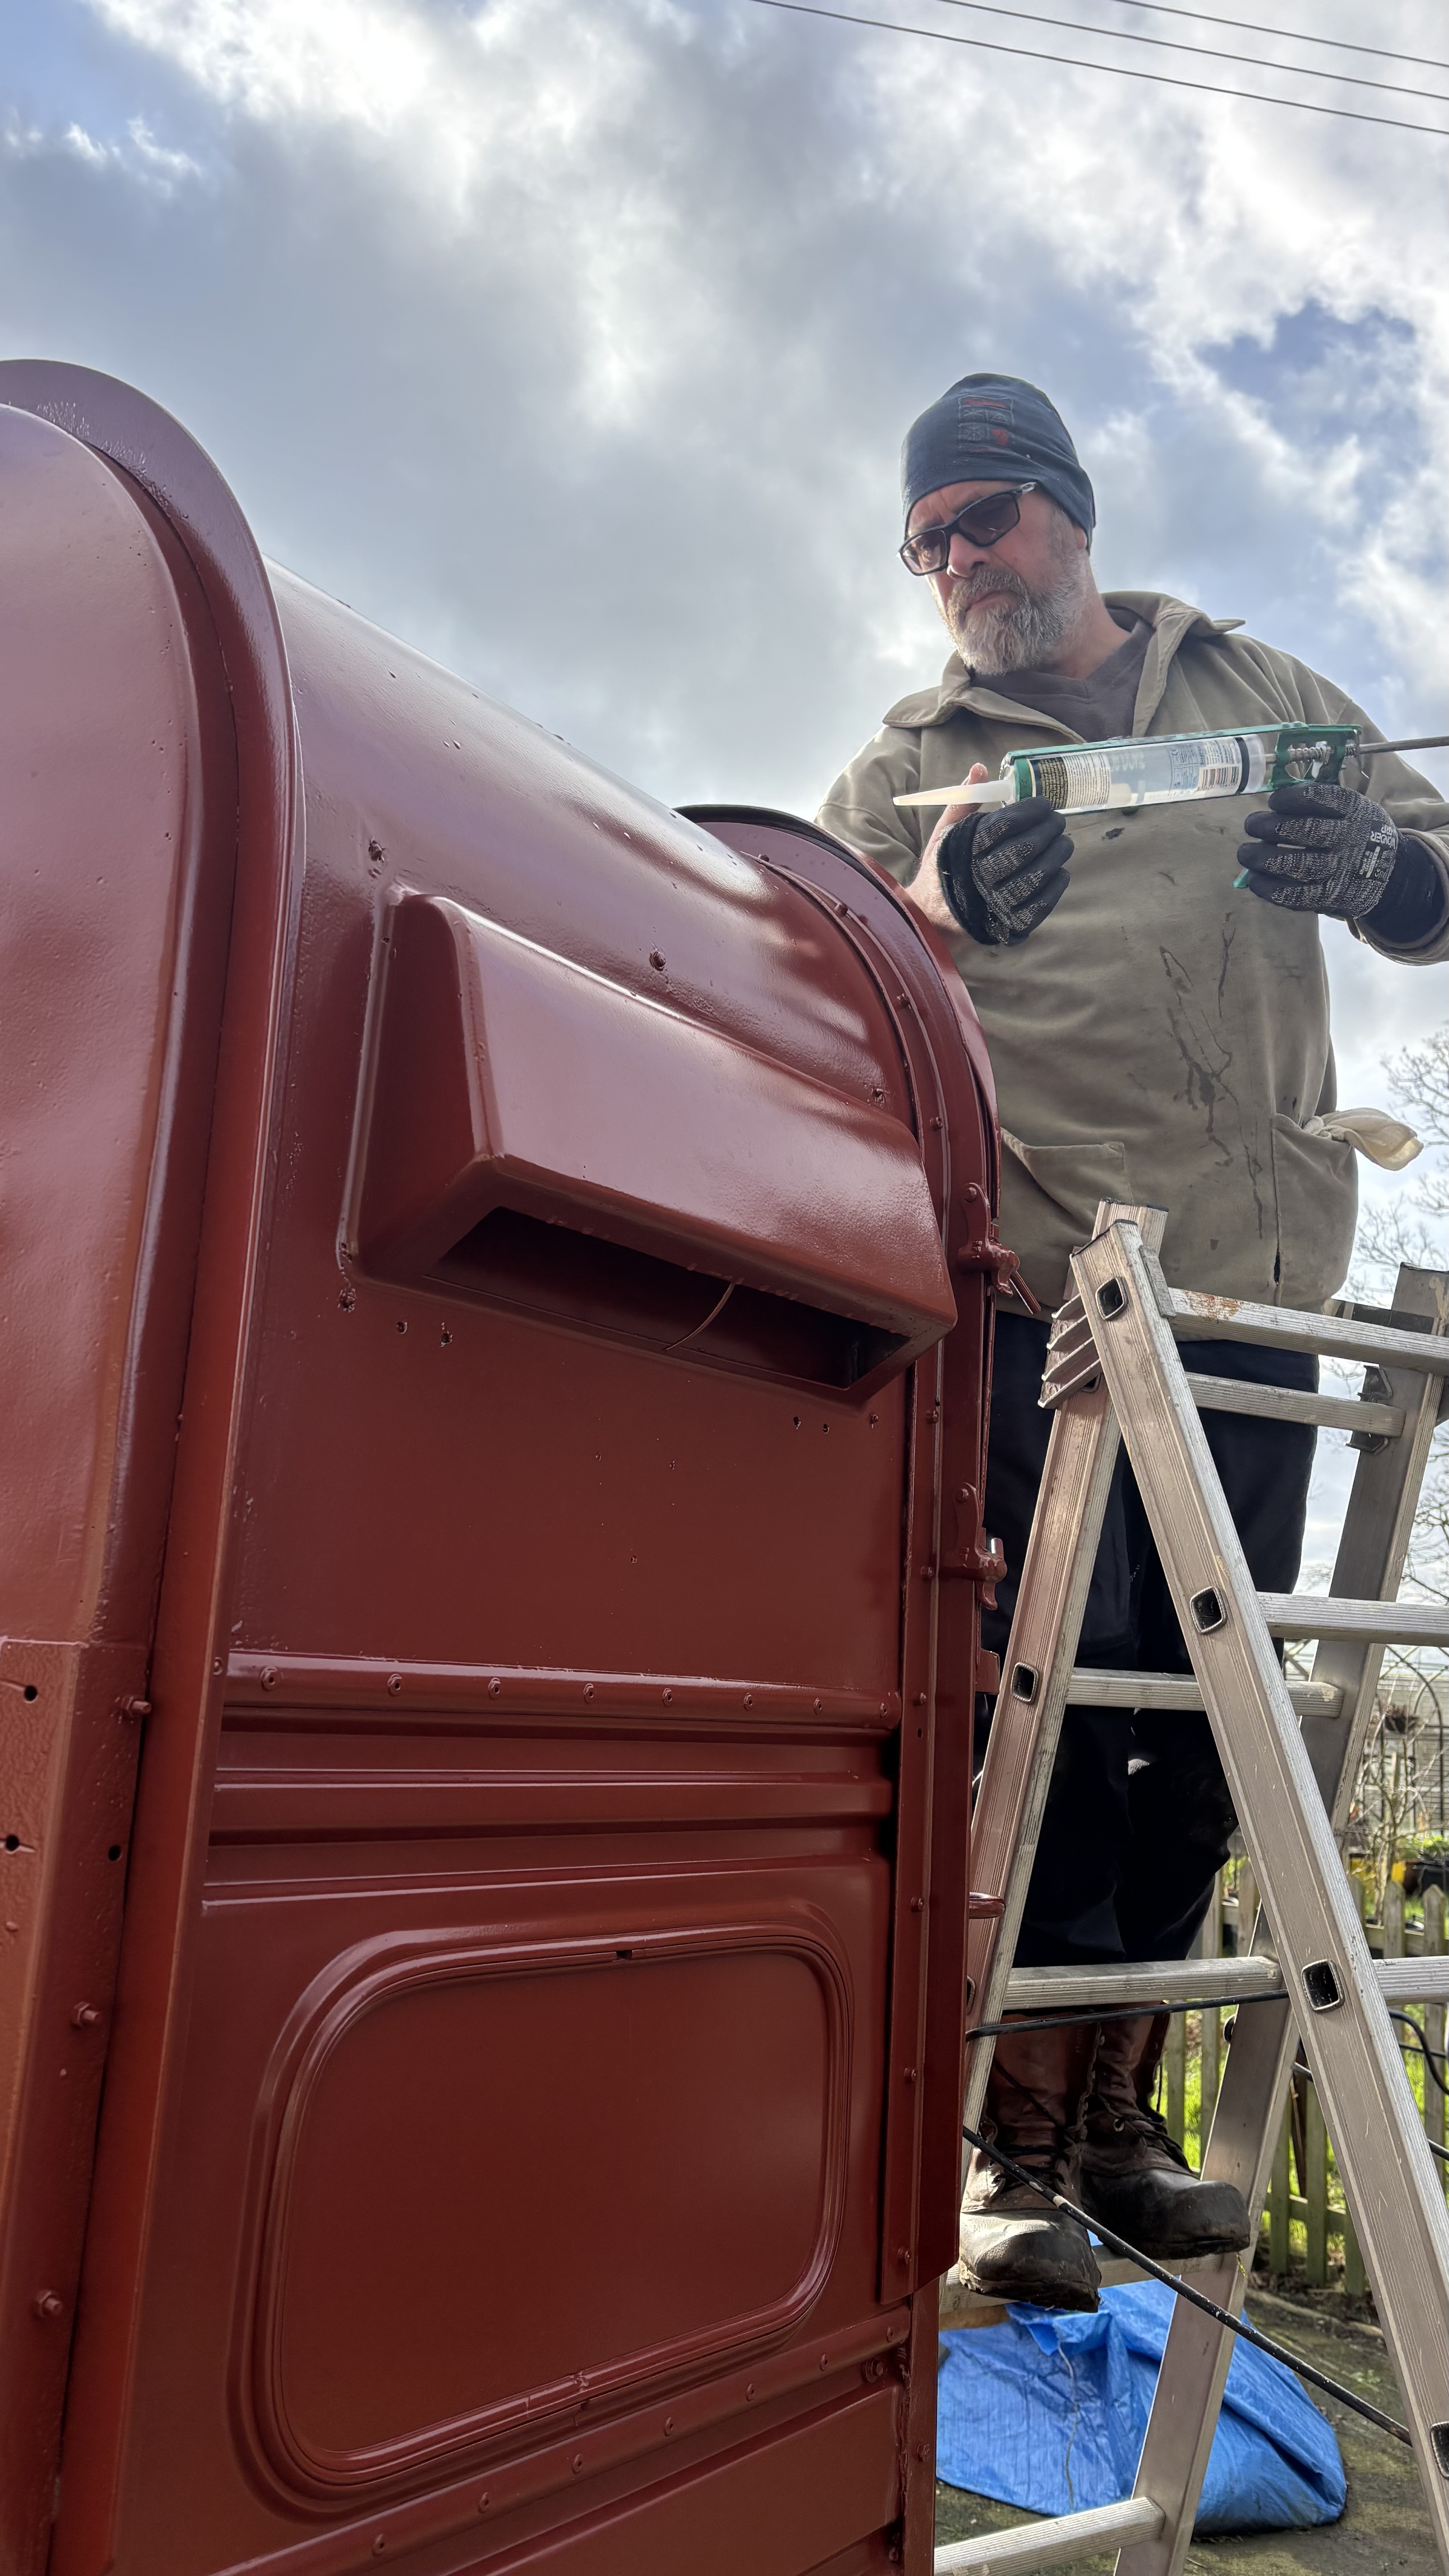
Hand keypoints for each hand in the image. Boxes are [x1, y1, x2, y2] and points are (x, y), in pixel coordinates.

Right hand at [937, 791, 1072, 946]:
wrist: (935, 916)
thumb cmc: (946, 866)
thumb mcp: (947, 830)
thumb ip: (966, 799)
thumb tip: (980, 767)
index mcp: (965, 850)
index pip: (1005, 825)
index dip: (1030, 811)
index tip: (1043, 804)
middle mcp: (980, 878)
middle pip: (1025, 849)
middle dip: (1049, 830)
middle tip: (1058, 821)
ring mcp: (996, 904)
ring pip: (1038, 875)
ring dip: (1057, 855)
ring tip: (1063, 843)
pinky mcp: (1011, 924)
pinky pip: (1043, 903)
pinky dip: (1057, 884)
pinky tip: (1060, 870)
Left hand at [1237, 782, 1398, 920]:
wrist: (1390, 874)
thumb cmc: (1357, 833)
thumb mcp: (1351, 809)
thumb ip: (1320, 802)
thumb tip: (1274, 799)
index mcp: (1354, 810)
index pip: (1322, 798)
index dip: (1292, 798)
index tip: (1273, 801)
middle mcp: (1349, 839)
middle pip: (1307, 831)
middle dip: (1271, 827)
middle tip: (1251, 824)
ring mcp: (1340, 871)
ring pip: (1298, 865)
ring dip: (1264, 859)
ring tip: (1245, 853)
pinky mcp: (1331, 897)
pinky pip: (1297, 896)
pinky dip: (1271, 889)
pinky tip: (1254, 880)